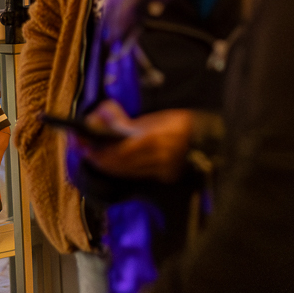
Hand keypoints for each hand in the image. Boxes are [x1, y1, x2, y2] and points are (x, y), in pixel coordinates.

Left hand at [81, 100, 195, 183]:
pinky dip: (124, 170)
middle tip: (87, 152)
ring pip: (128, 172)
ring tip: (97, 157)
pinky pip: (138, 175)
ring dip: (111, 166)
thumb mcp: (154, 118)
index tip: (87, 147)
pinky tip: (116, 164)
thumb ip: (128, 122)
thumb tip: (101, 114)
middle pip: (121, 164)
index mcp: (154, 139)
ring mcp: (163, 170)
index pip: (120, 151)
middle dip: (101, 160)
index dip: (101, 152)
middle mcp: (158, 158)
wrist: (206, 138)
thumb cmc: (179, 123)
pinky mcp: (165, 178)